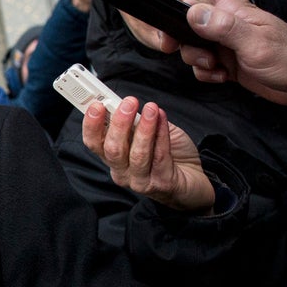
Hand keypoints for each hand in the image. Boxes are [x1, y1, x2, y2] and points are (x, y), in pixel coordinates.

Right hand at [83, 97, 213, 211]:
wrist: (195, 180)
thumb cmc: (170, 156)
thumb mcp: (148, 133)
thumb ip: (136, 122)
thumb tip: (126, 103)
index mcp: (114, 159)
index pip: (94, 143)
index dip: (91, 124)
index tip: (95, 104)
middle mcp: (122, 173)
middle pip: (112, 149)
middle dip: (118, 123)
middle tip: (128, 102)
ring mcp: (141, 181)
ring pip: (136, 155)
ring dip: (143, 128)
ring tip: (150, 108)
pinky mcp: (162, 184)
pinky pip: (160, 156)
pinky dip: (161, 134)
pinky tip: (162, 118)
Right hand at [169, 0, 286, 109]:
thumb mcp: (255, 42)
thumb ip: (223, 27)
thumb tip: (192, 13)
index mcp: (235, 9)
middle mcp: (229, 24)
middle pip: (192, 18)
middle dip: (179, 34)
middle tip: (172, 46)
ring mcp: (229, 44)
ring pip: (195, 45)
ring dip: (194, 59)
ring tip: (213, 66)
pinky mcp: (231, 64)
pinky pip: (206, 66)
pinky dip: (207, 74)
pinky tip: (222, 77)